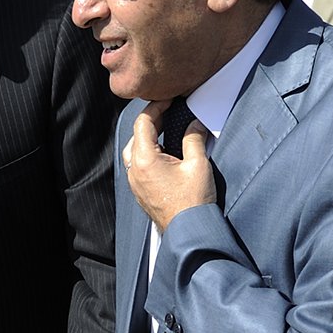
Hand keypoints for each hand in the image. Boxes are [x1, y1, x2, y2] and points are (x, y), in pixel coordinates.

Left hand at [123, 104, 215, 230]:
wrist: (189, 231)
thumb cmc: (193, 203)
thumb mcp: (198, 165)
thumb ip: (194, 139)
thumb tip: (194, 124)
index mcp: (145, 160)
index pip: (143, 123)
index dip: (156, 107)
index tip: (168, 100)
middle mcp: (135, 170)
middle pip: (136, 135)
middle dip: (151, 121)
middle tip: (169, 112)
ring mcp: (136, 183)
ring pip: (134, 151)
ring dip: (147, 137)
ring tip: (165, 131)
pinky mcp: (141, 192)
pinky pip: (137, 165)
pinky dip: (147, 153)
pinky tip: (164, 154)